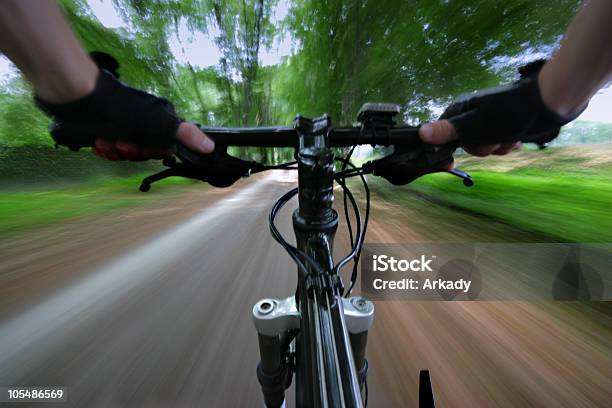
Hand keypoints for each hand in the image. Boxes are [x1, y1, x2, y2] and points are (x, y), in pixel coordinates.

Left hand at [35, 52, 214, 159]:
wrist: (81, 98)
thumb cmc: (123, 109)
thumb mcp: (161, 124)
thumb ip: (187, 135)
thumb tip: (211, 147)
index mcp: (160, 121)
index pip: (164, 148)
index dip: (153, 152)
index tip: (146, 148)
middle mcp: (143, 124)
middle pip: (143, 152)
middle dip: (132, 152)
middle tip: (124, 142)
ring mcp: (122, 127)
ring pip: (124, 153)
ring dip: (115, 151)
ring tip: (107, 139)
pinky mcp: (103, 130)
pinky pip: (107, 149)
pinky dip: (102, 148)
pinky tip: (98, 142)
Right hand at [419, 120, 520, 156]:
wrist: (549, 103)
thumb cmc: (510, 112)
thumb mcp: (476, 124)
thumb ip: (450, 130)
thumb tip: (421, 133)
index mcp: (460, 111)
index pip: (441, 134)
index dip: (445, 149)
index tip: (451, 164)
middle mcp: (471, 116)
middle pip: (465, 145)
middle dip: (481, 147)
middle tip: (493, 139)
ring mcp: (488, 122)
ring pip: (483, 146)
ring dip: (497, 147)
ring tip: (509, 136)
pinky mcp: (503, 127)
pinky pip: (498, 144)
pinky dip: (507, 144)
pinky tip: (517, 137)